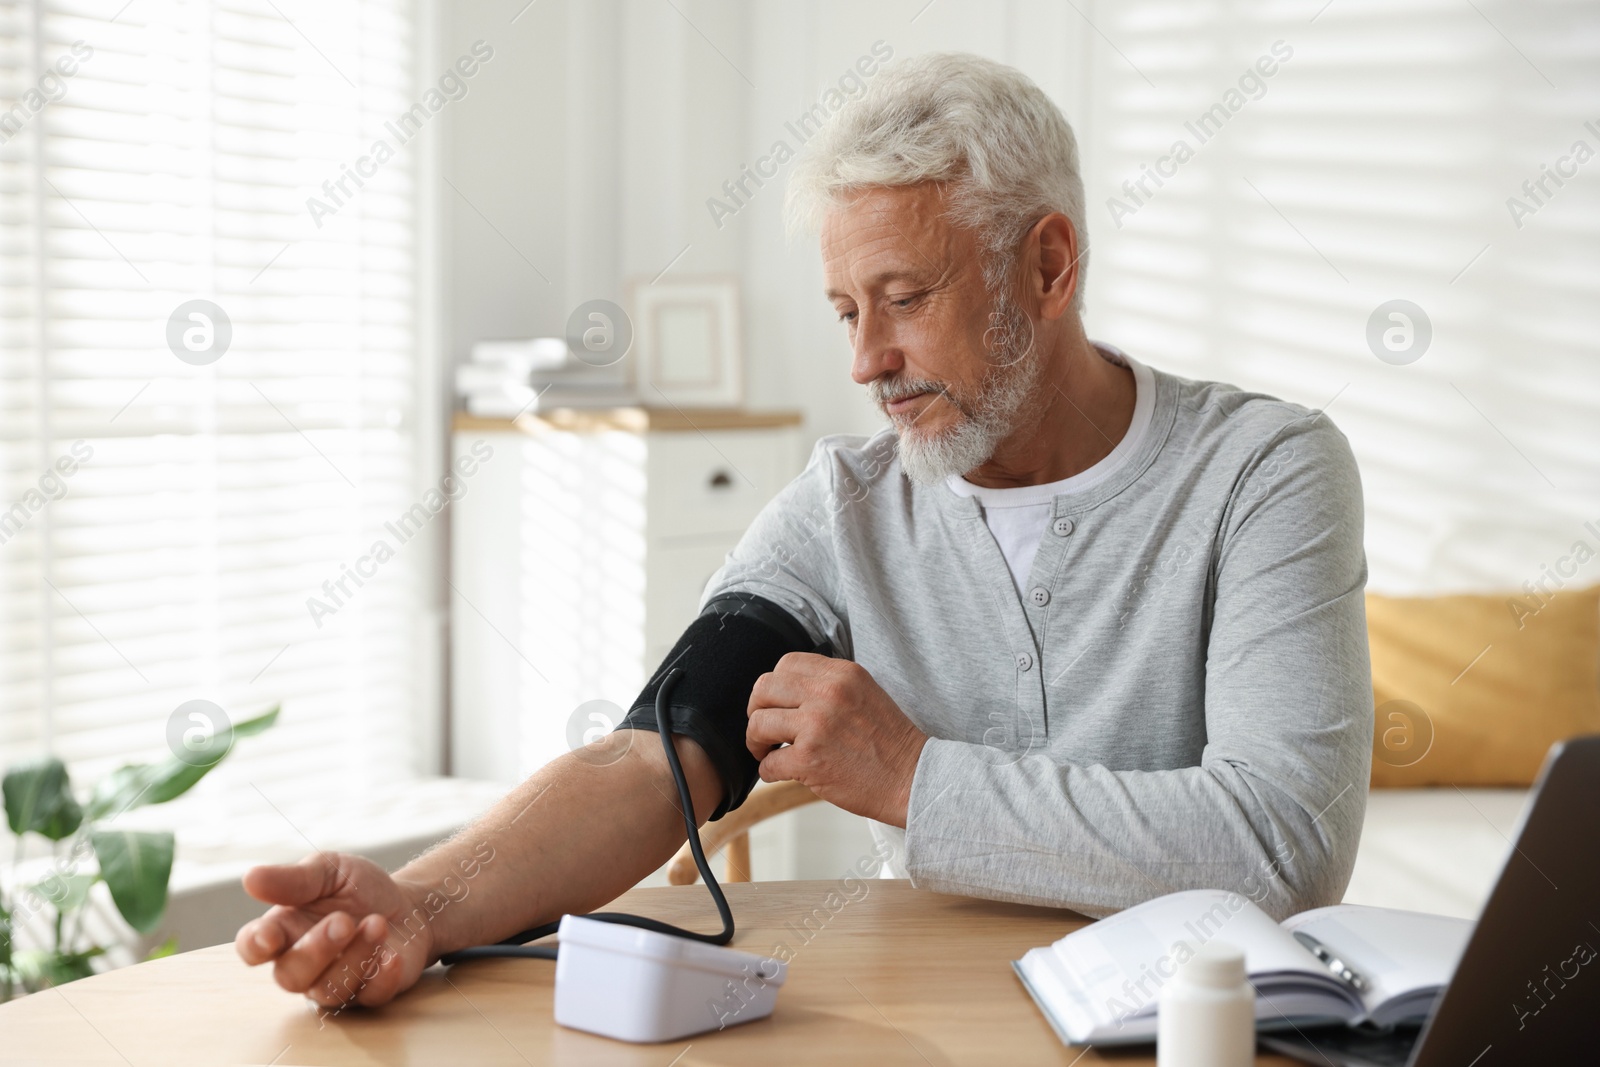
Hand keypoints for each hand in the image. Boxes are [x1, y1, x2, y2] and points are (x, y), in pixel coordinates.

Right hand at [235, 852, 430, 1008]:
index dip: (255, 946)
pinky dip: (381, 976)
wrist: (408, 904)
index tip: (269, 935)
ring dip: (356, 956)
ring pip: (329, 990)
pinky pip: (369, 997)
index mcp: (285, 930)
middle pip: (290, 977)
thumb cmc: (358, 889)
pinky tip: (392, 955)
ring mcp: (335, 982)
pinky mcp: (369, 993)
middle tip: (343, 921)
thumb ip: (293, 879)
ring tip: (377, 923)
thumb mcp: (329, 871)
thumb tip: (250, 878)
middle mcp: (304, 963)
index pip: (253, 948)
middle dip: (316, 950)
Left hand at [746, 653, 927, 825]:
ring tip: (769, 752)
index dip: (774, 687)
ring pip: (758, 724)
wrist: (913, 779)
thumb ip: (828, 685)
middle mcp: (828, 692)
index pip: (786, 664)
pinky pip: (768, 763)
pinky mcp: (810, 759)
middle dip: (756, 711)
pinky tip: (783, 773)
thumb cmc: (889, 743)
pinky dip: (769, 771)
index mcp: (842, 673)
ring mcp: (817, 725)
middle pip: (764, 689)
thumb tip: (786, 691)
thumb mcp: (864, 693)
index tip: (777, 705)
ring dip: (757, 742)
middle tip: (765, 730)